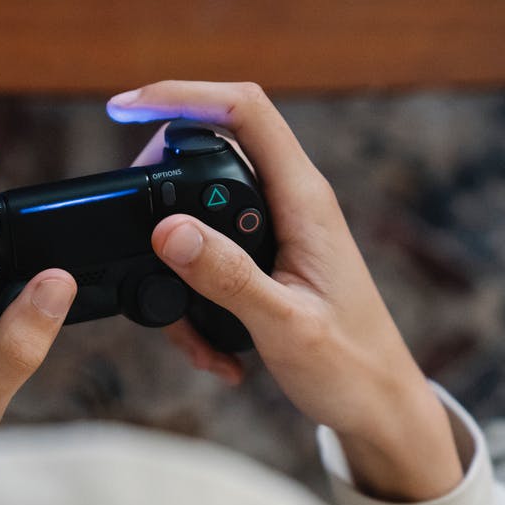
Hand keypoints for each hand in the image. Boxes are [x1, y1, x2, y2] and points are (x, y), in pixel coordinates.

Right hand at [110, 82, 461, 501]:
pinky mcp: (267, 258)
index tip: (124, 110)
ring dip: (177, 264)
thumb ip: (227, 276)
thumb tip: (168, 230)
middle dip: (161, 187)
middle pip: (211, 150)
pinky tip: (210, 347)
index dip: (182, 96)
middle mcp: (292, 202)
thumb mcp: (284, 325)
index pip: (243, 111)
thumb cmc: (352, 367)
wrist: (380, 407)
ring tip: (184, 326)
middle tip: (134, 230)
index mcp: (305, 200)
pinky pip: (212, 254)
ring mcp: (279, 229)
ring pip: (202, 211)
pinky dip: (194, 297)